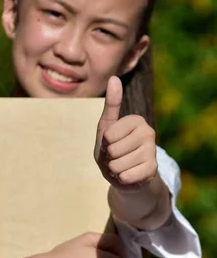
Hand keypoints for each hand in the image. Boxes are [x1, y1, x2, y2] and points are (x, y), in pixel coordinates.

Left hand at [94, 76, 157, 191]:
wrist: (127, 177)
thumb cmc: (113, 150)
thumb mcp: (106, 128)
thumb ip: (111, 105)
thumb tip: (114, 78)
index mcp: (136, 120)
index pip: (108, 135)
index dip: (104, 144)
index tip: (110, 144)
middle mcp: (148, 132)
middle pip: (113, 149)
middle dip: (109, 157)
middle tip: (117, 157)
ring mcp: (153, 151)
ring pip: (118, 164)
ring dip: (115, 169)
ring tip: (122, 165)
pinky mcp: (153, 169)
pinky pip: (126, 176)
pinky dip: (122, 179)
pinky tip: (129, 175)